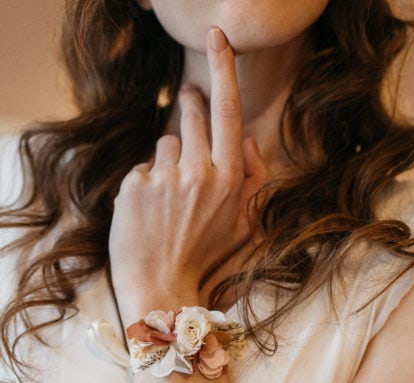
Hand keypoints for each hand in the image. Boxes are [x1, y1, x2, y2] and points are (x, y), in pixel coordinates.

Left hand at [109, 28, 266, 323]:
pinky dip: (147, 181)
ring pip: (165, 143)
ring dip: (169, 158)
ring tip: (170, 196)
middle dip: (190, 106)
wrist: (162, 285)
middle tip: (187, 100)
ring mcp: (163, 179)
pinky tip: (151, 209)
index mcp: (228, 179)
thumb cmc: (207, 256)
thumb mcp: (245, 224)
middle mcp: (197, 173)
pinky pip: (143, 166)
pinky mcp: (133, 186)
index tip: (218, 38)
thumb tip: (250, 141)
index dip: (224, 69)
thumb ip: (254, 179)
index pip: (228, 112)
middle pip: (192, 116)